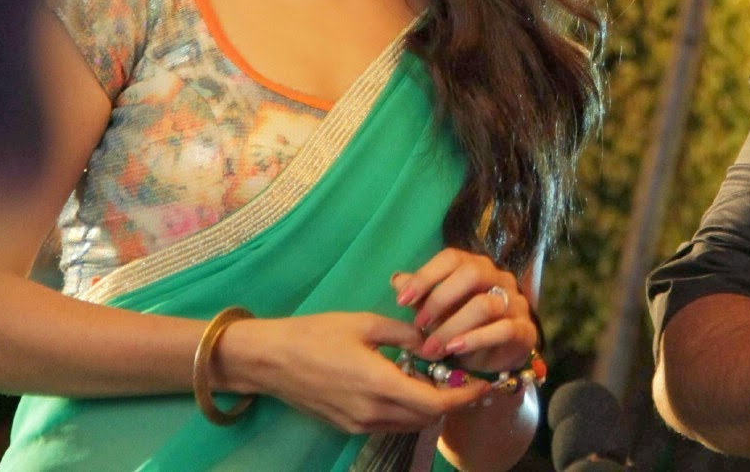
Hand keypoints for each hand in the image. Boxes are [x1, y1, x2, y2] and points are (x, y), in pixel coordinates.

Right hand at [216, 311, 487, 434]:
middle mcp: (371, 412)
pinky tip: (410, 384)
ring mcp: (359, 423)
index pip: (434, 403)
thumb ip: (405, 334)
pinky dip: (408, 410)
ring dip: (430, 407)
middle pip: (426, 417)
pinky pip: (390, 423)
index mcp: (378, 384)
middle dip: (451, 401)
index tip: (481, 382)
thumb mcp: (365, 323)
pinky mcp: (348, 426)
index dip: (462, 396)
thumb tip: (434, 339)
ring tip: (439, 379)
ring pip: (409, 423)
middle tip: (464, 377)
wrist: (269, 360)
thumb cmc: (315, 334)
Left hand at [392, 248, 537, 374]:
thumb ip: (421, 297)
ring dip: (452, 326)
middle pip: (471, 273)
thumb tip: (396, 280)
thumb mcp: (438, 314)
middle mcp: (499, 278)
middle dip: (439, 299)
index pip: (452, 258)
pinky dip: (475, 339)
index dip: (425, 276)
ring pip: (485, 304)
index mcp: (476, 267)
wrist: (495, 360)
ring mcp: (515, 303)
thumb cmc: (463, 329)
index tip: (401, 300)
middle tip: (419, 324)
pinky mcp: (525, 330)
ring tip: (431, 348)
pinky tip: (455, 349)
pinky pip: (503, 329)